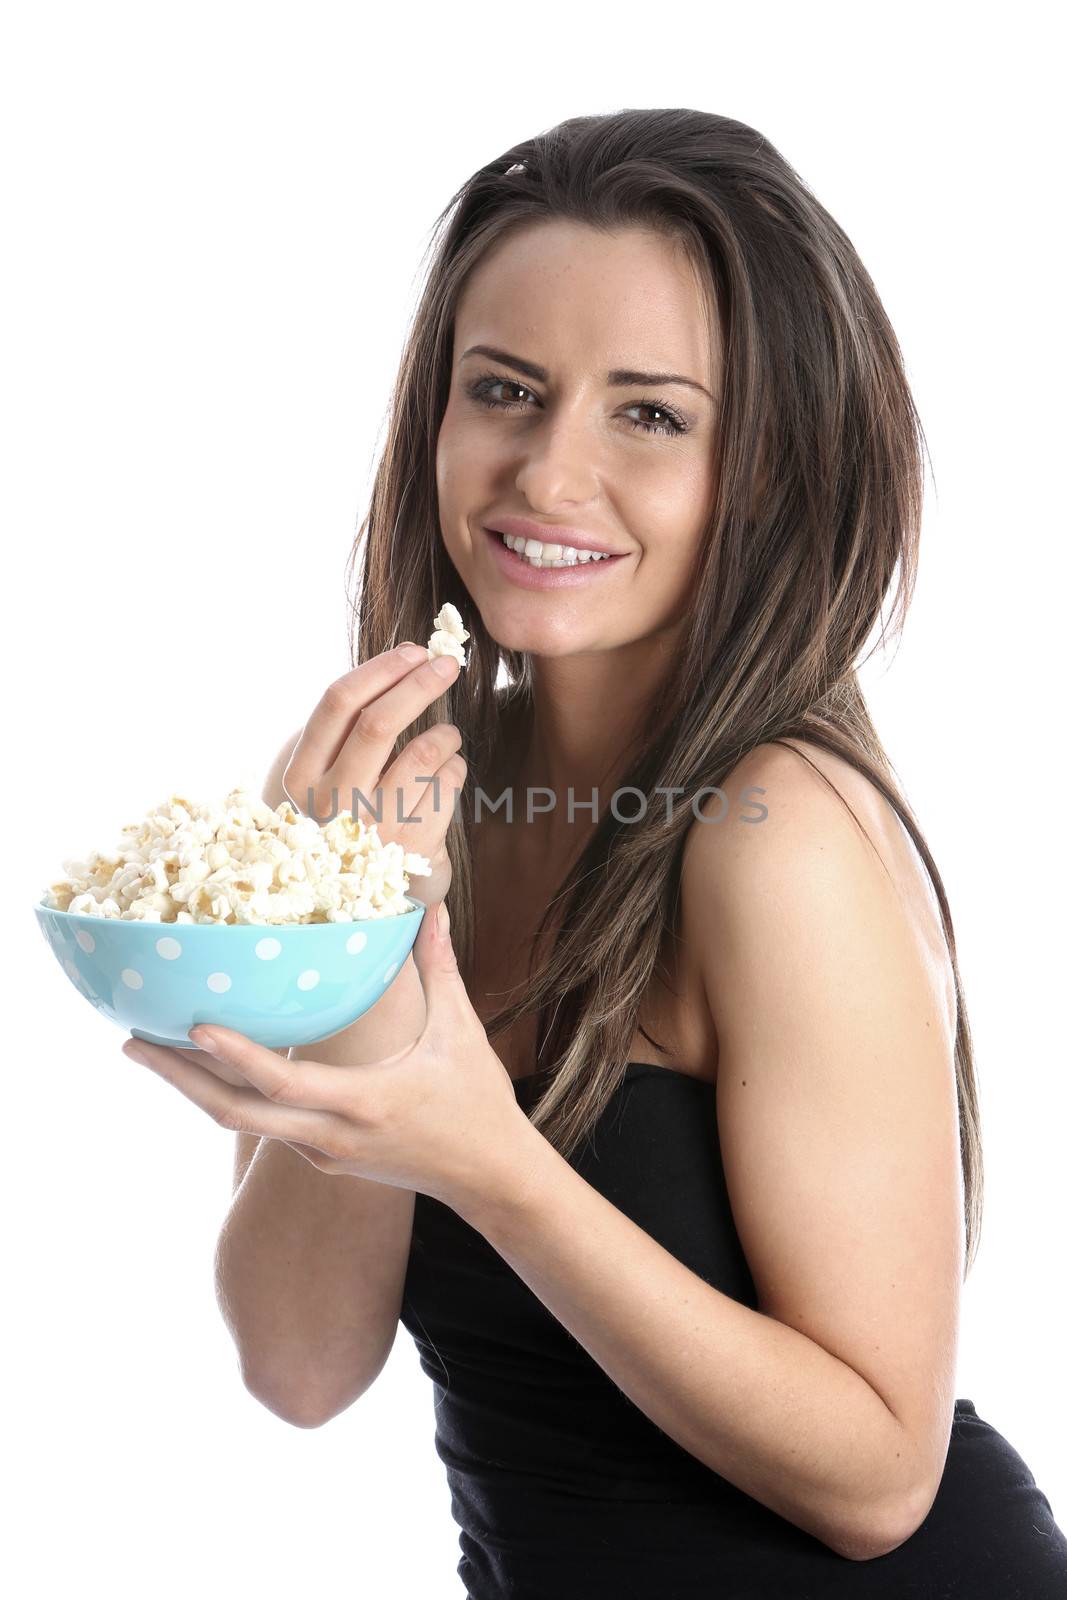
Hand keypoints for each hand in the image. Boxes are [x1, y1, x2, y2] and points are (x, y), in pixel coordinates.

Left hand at [121, 900, 538, 1215]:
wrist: (489, 1178)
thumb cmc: (477, 1103)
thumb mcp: (460, 1032)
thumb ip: (439, 969)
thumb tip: (430, 910)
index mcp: (363, 1104)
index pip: (283, 1084)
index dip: (235, 1055)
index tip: (192, 1024)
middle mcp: (331, 1136)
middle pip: (235, 1114)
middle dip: (178, 1078)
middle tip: (130, 1042)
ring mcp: (322, 1153)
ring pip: (242, 1123)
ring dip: (195, 1087)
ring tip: (151, 1048)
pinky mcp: (323, 1159)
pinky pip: (264, 1125)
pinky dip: (231, 1094)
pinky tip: (210, 1068)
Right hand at [282, 643, 465, 908]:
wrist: (363, 898)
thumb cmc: (348, 818)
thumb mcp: (325, 776)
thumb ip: (344, 729)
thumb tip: (399, 664)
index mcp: (301, 776)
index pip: (336, 704)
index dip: (380, 669)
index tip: (412, 652)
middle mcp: (332, 804)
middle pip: (380, 722)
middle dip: (419, 684)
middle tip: (447, 664)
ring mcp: (373, 830)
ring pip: (423, 753)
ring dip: (444, 734)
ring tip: (446, 737)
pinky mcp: (413, 850)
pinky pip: (448, 785)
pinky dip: (455, 768)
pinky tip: (447, 774)